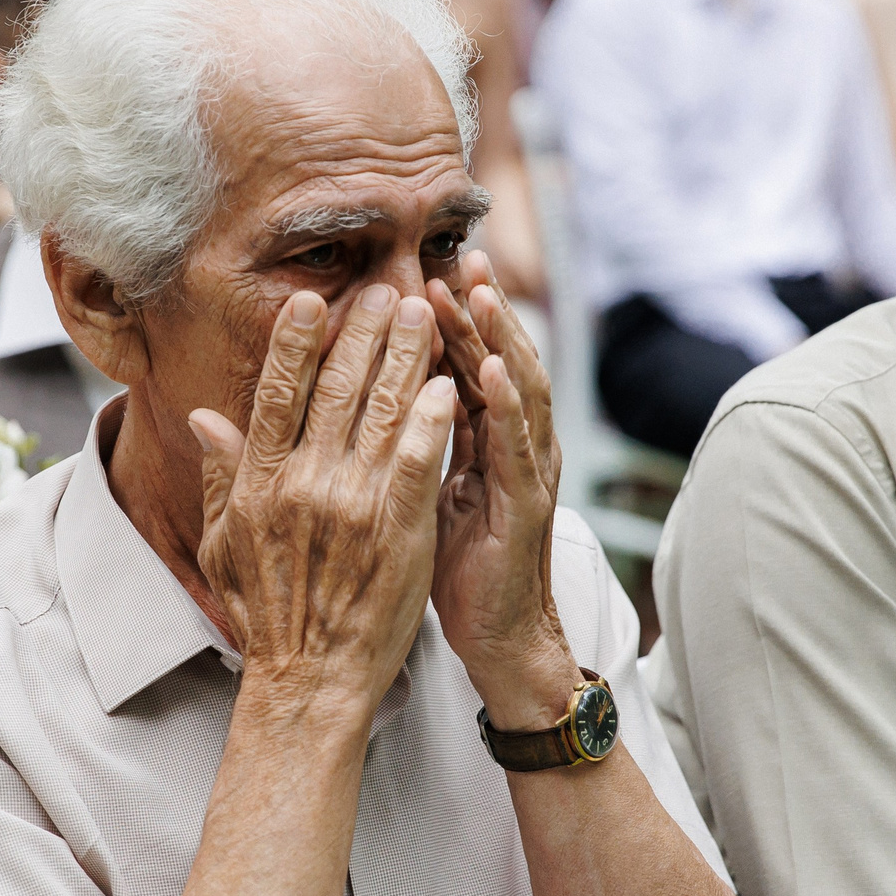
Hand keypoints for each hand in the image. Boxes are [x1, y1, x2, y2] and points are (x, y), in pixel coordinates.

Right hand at [187, 286, 457, 728]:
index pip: (275, 395)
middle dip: (364, 333)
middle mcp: (303, 485)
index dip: (294, 344)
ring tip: (425, 316)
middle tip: (386, 291)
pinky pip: (421, 460)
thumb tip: (203, 417)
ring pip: (384, 412)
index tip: (311, 302)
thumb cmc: (266, 615)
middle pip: (337, 390)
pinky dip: (434, 419)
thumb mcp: (222, 544)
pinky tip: (449, 384)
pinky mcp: (399, 530)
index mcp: (259, 484)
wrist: (310, 679)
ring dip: (407, 357)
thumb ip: (218, 476)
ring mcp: (354, 506)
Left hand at [427, 250, 574, 723]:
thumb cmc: (454, 568)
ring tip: (479, 292)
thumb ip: (403, 443)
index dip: (450, 320)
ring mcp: (526, 472)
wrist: (497, 638)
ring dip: (500, 339)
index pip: (467, 365)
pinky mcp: (528, 506)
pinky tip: (495, 370)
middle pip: (499, 361)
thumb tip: (367, 402)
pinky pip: (518, 447)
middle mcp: (513, 446)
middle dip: (482, 310)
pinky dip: (509, 405)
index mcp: (482, 441)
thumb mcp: (420, 493)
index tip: (425, 270)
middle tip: (463, 257)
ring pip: (519, 391)